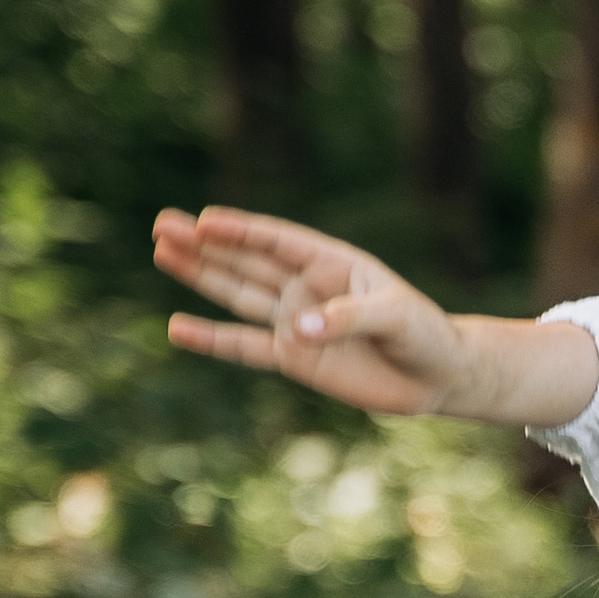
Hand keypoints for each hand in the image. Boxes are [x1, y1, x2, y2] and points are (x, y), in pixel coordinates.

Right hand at [152, 206, 473, 418]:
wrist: (436, 377)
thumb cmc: (425, 334)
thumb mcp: (396, 318)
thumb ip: (347, 319)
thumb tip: (298, 330)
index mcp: (332, 263)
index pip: (277, 241)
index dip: (241, 231)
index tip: (204, 220)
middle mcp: (306, 287)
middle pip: (246, 260)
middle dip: (205, 243)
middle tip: (162, 224)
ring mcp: (296, 321)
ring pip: (238, 293)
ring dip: (202, 274)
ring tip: (162, 251)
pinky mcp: (293, 358)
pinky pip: (245, 347)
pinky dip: (212, 340)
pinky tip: (177, 328)